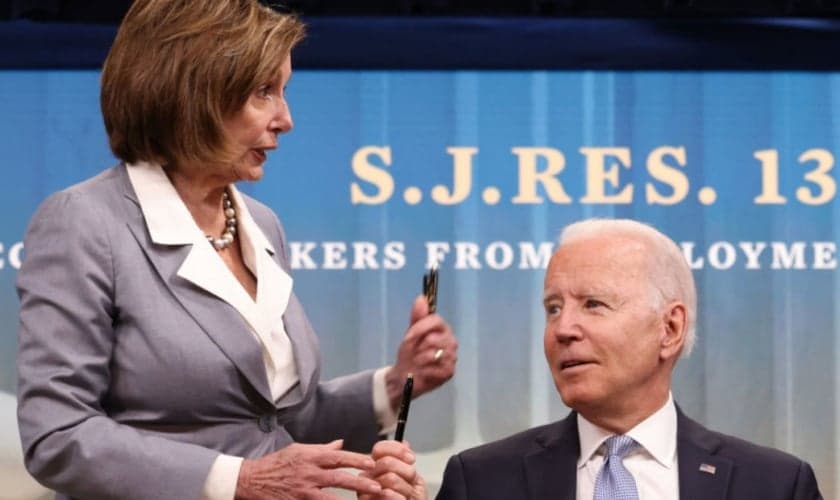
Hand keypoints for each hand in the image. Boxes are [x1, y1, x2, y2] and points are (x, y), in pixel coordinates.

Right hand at [234, 440, 381, 499]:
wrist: (251, 480)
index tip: (372, 463)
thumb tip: (341, 444)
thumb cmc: (276, 463)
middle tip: (377, 486)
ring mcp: (302, 490)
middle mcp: (307, 473)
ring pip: (330, 497)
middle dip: (359, 482)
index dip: (356, 460)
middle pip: (338, 477)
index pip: (337, 457)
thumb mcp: (299, 450)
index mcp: (309, 456)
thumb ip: (322, 449)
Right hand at [358, 441, 426, 499]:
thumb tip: (404, 442)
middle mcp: (368, 477)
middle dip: (406, 471)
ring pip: (390, 478)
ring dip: (406, 487)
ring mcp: (366, 491)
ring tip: (407, 495)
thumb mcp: (412, 479)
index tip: (411, 459)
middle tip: (411, 481)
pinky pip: (386, 494)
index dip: (398, 450)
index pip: (380, 448)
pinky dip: (398, 498)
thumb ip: (405, 461)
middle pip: (386, 462)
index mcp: (376, 467)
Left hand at [386, 295, 457, 410]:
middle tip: (414, 352)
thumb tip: (421, 298)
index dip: (420, 328)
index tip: (408, 336)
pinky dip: (424, 370)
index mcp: (442, 329)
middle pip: (433, 338)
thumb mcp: (411, 334)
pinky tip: (422, 371)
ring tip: (417, 362)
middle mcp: (451, 341)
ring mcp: (452, 357)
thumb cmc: (410, 352)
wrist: (405, 375)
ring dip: (419, 359)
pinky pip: (435, 368)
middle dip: (418, 346)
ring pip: (433, 354)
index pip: (436, 321)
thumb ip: (417, 317)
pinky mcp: (449, 372)